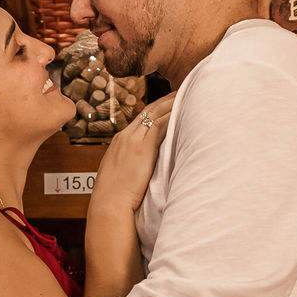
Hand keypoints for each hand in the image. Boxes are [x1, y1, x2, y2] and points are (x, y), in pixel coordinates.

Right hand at [92, 94, 174, 212]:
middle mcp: (125, 137)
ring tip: (187, 95)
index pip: (139, 119)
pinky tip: (184, 110)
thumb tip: (141, 168)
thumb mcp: (120, 175)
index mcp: (119, 142)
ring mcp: (133, 140)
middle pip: (147, 111)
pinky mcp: (143, 147)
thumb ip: (130, 165)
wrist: (109, 205)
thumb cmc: (115, 197)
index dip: (155, 109)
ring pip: (155, 114)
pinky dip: (172, 116)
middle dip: (164, 100)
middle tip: (180, 91)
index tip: (167, 103)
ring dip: (171, 104)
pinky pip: (160, 125)